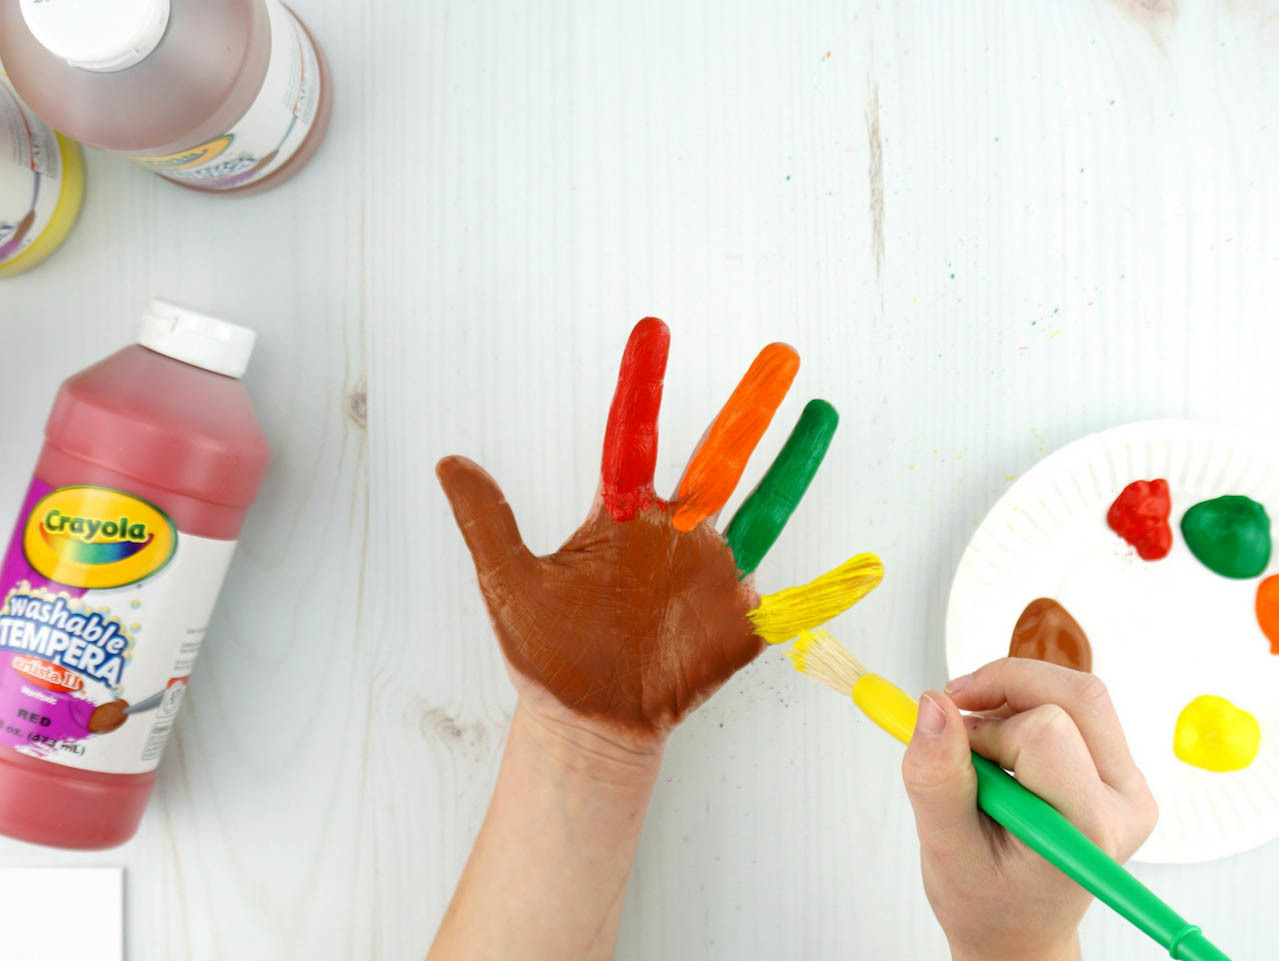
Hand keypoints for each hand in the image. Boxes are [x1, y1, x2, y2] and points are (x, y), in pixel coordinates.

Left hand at [438, 317, 869, 747]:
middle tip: (779, 356)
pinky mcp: (737, 622)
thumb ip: (488, 522)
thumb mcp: (508, 583)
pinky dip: (829, 590)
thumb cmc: (549, 653)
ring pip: (762, 507)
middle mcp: (673, 534)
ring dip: (793, 465)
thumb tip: (450, 462)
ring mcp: (710, 574)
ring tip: (822, 414)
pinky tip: (864, 569)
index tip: (652, 332)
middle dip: (748, 408)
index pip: (632, 439)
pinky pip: (791, 603)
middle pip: (717, 458)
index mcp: (621, 518)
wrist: (586, 718)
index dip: (641, 387)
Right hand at [900, 659, 1158, 960]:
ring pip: (1078, 691)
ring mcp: (1127, 783)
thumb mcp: (945, 847)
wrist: (1016, 927)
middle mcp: (1124, 802)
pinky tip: (999, 738)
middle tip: (958, 712)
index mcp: (1088, 829)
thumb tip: (933, 707)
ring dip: (1015, 692)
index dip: (986, 730)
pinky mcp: (1116, 767)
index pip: (1045, 732)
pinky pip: (1076, 704)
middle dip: (1005, 686)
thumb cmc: (986, 901)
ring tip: (978, 735)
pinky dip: (1026, 703)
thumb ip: (937, 777)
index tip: (953, 753)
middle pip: (1077, 694)